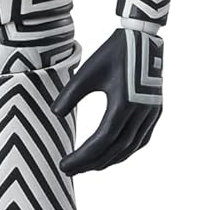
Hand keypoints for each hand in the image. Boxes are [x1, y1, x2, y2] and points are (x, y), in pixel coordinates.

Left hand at [54, 27, 162, 173]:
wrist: (143, 38)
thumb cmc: (113, 53)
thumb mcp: (87, 72)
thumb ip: (70, 94)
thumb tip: (55, 114)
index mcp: (124, 103)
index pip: (101, 141)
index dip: (83, 157)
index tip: (65, 165)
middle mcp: (141, 112)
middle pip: (115, 150)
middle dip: (92, 164)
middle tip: (70, 171)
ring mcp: (151, 113)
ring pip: (130, 148)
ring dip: (109, 160)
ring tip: (88, 167)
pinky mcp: (156, 111)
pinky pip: (141, 140)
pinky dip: (125, 151)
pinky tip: (112, 154)